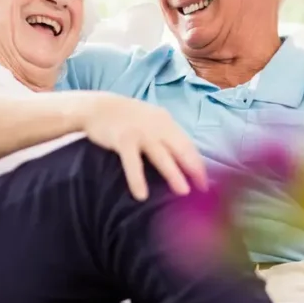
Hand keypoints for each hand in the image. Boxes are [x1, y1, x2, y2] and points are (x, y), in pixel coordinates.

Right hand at [80, 93, 206, 200]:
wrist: (97, 107)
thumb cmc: (126, 118)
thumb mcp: (151, 121)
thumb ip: (165, 135)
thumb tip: (182, 158)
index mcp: (166, 122)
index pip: (188, 145)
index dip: (199, 163)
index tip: (206, 182)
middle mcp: (158, 126)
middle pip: (181, 150)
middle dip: (194, 169)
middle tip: (202, 189)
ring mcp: (141, 133)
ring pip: (161, 156)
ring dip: (174, 174)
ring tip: (183, 191)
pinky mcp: (123, 140)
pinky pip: (133, 163)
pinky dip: (137, 179)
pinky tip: (141, 195)